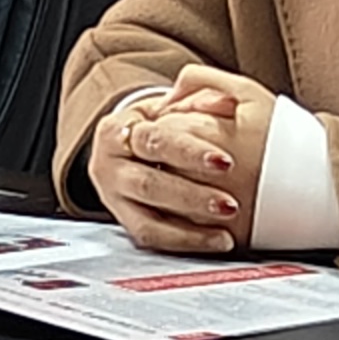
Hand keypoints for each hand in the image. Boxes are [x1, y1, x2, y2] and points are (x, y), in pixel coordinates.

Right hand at [85, 66, 274, 254]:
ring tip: (227, 226)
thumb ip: (198, 97)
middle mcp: (108, 166)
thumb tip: (226, 102)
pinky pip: (152, 238)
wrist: (132, 148)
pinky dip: (187, 242)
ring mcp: (114, 198)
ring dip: (191, 226)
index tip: (226, 162)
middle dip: (192, 196)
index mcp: (115, 130)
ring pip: (148, 218)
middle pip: (148, 184)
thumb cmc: (159, 124)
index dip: (189, 152)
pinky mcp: (125, 223)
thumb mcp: (171, 103)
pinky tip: (218, 240)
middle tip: (230, 204)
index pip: (154, 142)